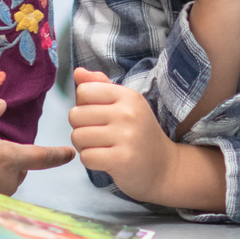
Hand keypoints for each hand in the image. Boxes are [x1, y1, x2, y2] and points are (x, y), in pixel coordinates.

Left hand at [68, 68, 178, 200]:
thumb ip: (100, 86)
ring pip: (77, 137)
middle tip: (97, 135)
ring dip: (84, 146)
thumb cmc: (138, 133)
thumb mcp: (125, 104)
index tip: (97, 117)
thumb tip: (77, 72)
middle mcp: (128, 113)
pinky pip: (86, 157)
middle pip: (75, 115)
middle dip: (80, 127)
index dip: (83, 106)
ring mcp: (127, 137)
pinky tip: (105, 160)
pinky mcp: (122, 160)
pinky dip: (90, 161)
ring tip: (101, 147)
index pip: (84, 91)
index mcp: (128, 96)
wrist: (164, 167)